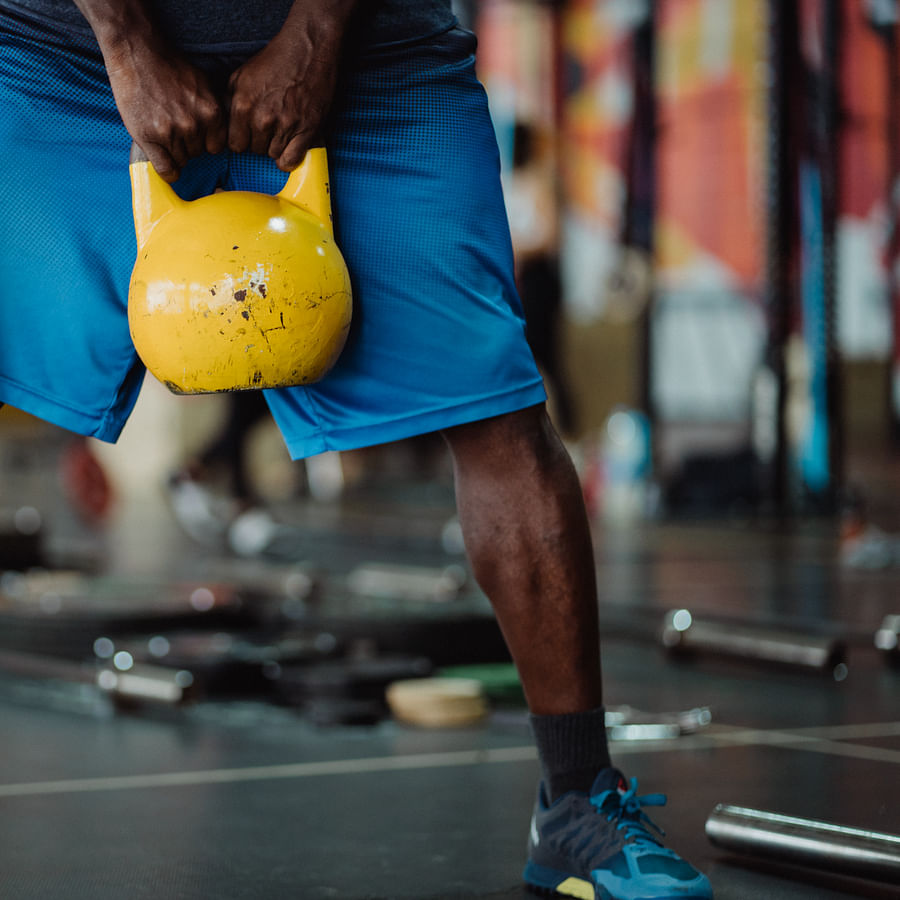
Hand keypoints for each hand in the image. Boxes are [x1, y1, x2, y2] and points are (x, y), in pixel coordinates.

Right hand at [106, 46, 226, 181]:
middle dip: (187, 145)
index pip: (215, 148)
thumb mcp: (203, 85)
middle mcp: (195, 125)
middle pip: (197, 154)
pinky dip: (167, 171)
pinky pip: (166, 170)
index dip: (204, 142)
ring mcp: (172, 132)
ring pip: (181, 161)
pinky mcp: (150, 137)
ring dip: (173, 152)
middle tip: (172, 126)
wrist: (137, 53)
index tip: (194, 135)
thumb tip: (225, 136)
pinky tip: (163, 161)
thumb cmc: (170, 68)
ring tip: (161, 129)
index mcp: (212, 113)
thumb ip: (214, 112)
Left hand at [226, 11, 346, 170]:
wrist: (308, 49)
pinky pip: (290, 161)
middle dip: (260, 141)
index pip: (235, 144)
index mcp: (243, 105)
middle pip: (254, 151)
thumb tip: (225, 124)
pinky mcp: (306, 131)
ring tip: (282, 130)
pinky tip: (290, 147)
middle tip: (270, 126)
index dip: (243, 139)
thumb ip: (230, 101)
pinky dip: (289, 158)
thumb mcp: (242, 75)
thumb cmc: (276, 61)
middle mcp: (262, 119)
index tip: (250, 133)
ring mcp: (285, 126)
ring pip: (273, 155)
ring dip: (276, 146)